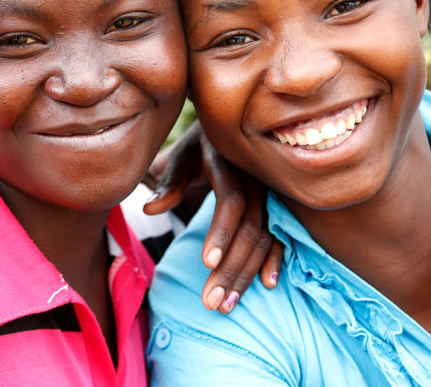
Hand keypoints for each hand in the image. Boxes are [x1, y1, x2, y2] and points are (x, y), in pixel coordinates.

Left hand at [144, 122, 283, 312]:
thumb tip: (149, 208)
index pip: (231, 202)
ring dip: (246, 274)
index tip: (206, 263)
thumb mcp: (182, 155)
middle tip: (211, 302)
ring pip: (264, 240)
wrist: (238, 126)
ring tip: (226, 305)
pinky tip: (267, 285)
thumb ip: (169, 182)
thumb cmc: (201, 144)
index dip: (221, 232)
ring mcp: (270, 196)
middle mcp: (256, 182)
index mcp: (230, 165)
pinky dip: (275, 261)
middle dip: (230, 269)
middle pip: (249, 230)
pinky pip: (280, 237)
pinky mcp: (276, 207)